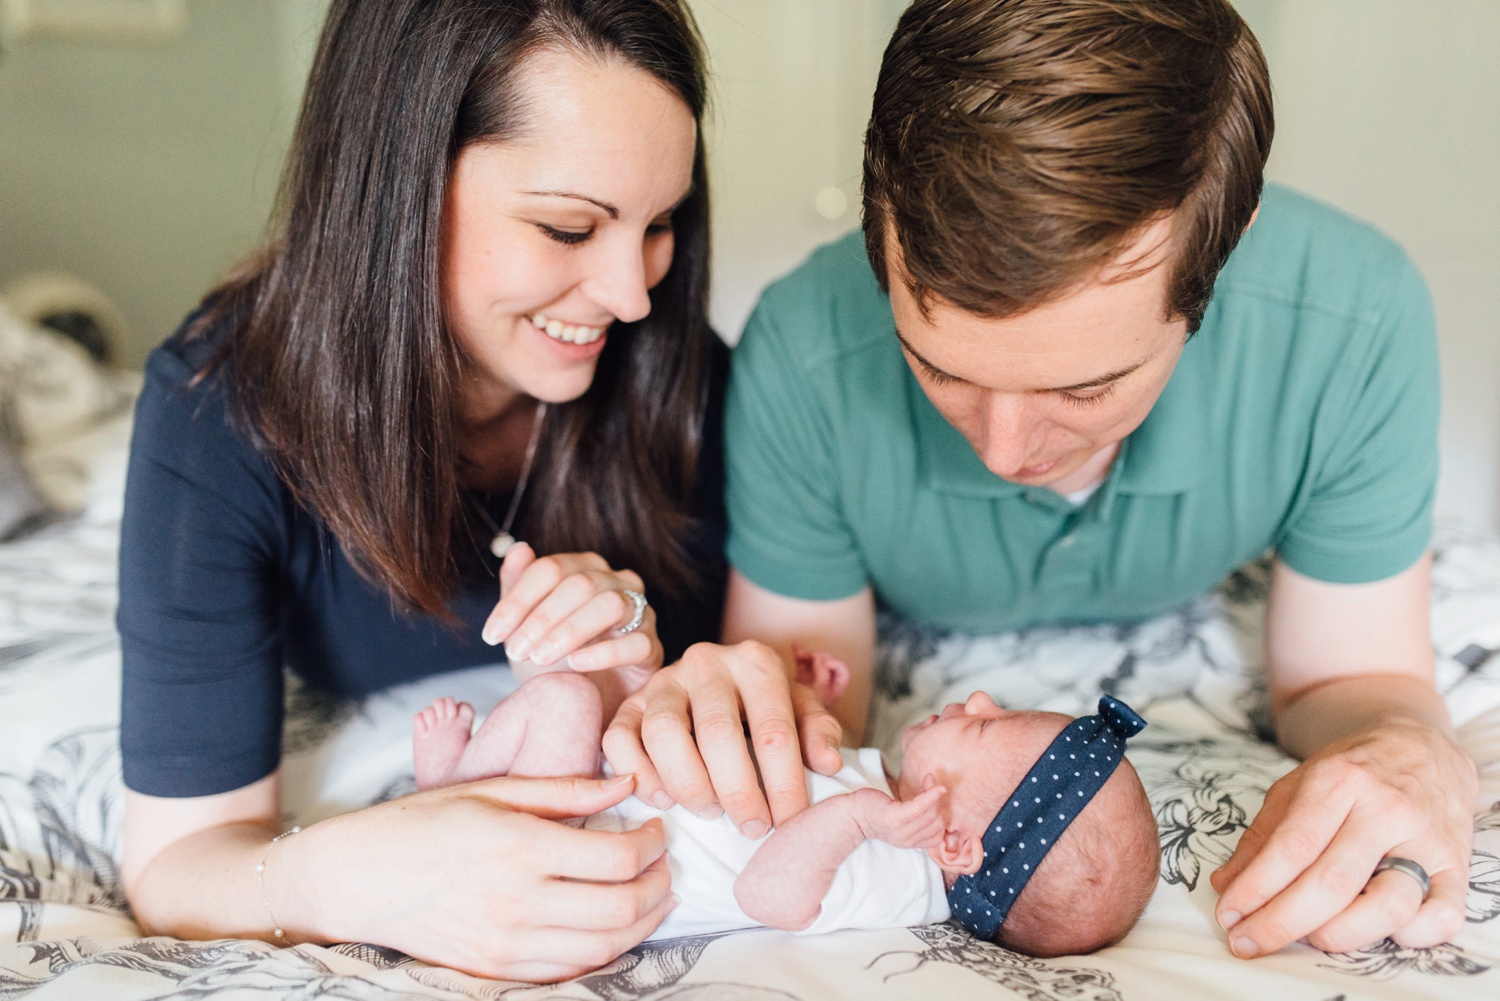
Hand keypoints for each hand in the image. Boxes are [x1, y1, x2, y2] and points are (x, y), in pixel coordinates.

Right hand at [289, 773, 675, 982]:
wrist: (356, 878)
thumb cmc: (422, 821)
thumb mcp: (493, 789)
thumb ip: (567, 790)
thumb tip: (628, 782)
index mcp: (520, 847)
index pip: (617, 858)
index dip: (652, 845)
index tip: (656, 828)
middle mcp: (517, 902)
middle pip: (621, 909)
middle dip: (658, 885)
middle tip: (664, 863)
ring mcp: (506, 943)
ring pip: (604, 947)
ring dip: (642, 922)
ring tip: (651, 894)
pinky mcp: (495, 969)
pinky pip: (569, 970)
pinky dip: (604, 950)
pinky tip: (613, 925)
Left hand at [482, 543, 662, 689]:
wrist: (585, 700)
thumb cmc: (555, 657)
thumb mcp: (526, 625)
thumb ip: (518, 586)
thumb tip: (519, 548)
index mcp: (585, 568)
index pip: (550, 569)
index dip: (517, 600)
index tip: (491, 634)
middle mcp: (617, 582)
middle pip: (579, 584)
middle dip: (541, 617)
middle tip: (516, 650)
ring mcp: (640, 612)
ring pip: (610, 605)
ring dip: (569, 631)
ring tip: (541, 657)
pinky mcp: (651, 647)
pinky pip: (634, 643)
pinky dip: (602, 652)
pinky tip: (575, 664)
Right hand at [602, 640, 844, 838]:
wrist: (720, 682)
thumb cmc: (764, 706)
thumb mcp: (800, 709)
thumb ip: (818, 732)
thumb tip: (828, 764)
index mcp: (755, 662)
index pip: (773, 728)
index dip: (784, 782)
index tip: (791, 821)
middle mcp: (706, 662)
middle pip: (717, 732)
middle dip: (738, 790)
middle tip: (752, 827)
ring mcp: (663, 680)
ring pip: (663, 732)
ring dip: (688, 783)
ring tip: (710, 811)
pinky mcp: (630, 703)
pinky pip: (618, 737)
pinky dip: (639, 774)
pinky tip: (664, 799)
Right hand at [792, 642, 850, 707]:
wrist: (787, 715)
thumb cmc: (803, 708)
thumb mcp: (816, 692)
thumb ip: (822, 675)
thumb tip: (821, 660)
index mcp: (834, 691)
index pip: (843, 673)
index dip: (836, 665)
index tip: (825, 663)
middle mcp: (826, 685)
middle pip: (829, 663)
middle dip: (820, 657)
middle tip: (812, 658)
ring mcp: (814, 680)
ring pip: (816, 660)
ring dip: (807, 654)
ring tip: (799, 653)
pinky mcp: (803, 676)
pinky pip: (803, 662)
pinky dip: (800, 653)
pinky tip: (796, 645)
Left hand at [853, 781, 945, 850]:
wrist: (852, 812)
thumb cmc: (877, 810)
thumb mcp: (902, 818)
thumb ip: (919, 816)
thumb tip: (939, 795)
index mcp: (911, 842)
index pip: (938, 834)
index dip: (940, 816)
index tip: (933, 799)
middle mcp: (907, 840)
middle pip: (937, 823)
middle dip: (938, 803)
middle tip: (929, 785)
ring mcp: (901, 830)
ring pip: (930, 814)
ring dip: (932, 793)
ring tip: (928, 780)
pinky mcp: (895, 817)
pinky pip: (919, 807)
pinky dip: (929, 795)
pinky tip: (931, 782)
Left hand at [1210, 718, 1476, 957]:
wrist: (1421, 746)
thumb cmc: (1351, 772)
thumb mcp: (1297, 786)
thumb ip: (1262, 835)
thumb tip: (1226, 885)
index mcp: (1339, 781)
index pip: (1293, 847)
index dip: (1256, 888)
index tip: (1228, 915)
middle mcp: (1386, 810)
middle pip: (1332, 882)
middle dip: (1281, 922)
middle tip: (1247, 941)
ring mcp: (1427, 839)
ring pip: (1389, 905)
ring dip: (1341, 934)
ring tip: (1310, 936)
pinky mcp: (1459, 866)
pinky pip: (1444, 916)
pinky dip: (1411, 936)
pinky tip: (1379, 933)